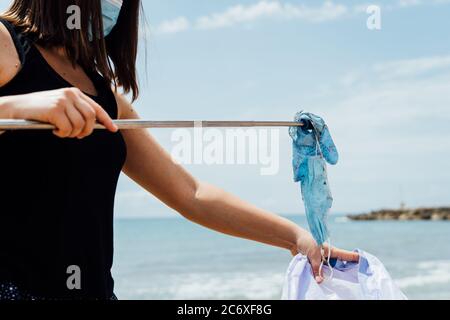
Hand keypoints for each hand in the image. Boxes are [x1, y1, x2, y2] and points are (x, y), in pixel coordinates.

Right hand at [3, 88, 117, 137]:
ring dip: (72, 133)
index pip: (96, 107)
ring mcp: (62, 101)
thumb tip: (94, 125)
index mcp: (74, 92)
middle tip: (78, 136)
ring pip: (80, 124)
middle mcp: (70, 94)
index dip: (107, 119)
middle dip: (87, 130)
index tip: (114, 129)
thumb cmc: (40, 111)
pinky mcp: (55, 109)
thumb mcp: (61, 107)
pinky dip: (63, 134)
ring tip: (62, 132)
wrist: (16, 108)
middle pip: (91, 117)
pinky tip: (54, 131)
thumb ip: (77, 112)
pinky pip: (68, 128)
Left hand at [292, 232, 359, 283]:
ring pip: (330, 272)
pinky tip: (326, 285)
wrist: (294, 240)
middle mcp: (329, 257)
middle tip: (356, 281)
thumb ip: (317, 268)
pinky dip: (322, 278)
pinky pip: (320, 274)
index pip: (347, 256)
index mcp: (332, 251)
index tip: (366, 263)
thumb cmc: (307, 242)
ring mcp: (322, 262)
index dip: (356, 259)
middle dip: (346, 273)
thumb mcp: (313, 254)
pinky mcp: (315, 266)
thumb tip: (320, 282)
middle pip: (341, 267)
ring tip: (342, 286)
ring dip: (332, 277)